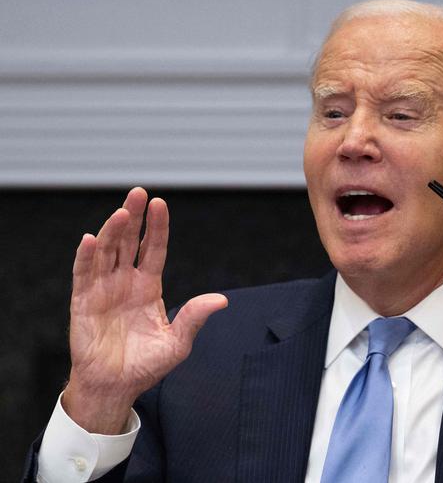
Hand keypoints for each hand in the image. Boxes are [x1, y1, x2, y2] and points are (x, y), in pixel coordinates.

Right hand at [63, 188, 227, 433]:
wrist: (116, 387)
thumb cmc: (146, 365)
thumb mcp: (177, 342)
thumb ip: (194, 318)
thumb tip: (222, 300)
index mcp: (149, 287)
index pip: (154, 249)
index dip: (157, 227)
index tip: (160, 203)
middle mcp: (126, 282)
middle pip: (129, 242)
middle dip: (134, 217)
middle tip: (139, 193)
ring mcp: (104, 289)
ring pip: (107, 252)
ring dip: (112, 231)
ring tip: (122, 212)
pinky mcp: (83, 302)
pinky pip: (83, 274)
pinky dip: (86, 257)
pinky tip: (91, 239)